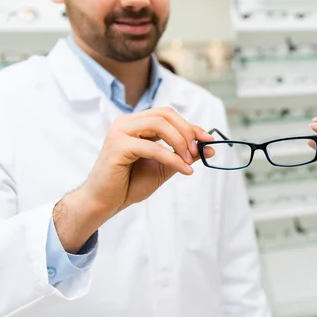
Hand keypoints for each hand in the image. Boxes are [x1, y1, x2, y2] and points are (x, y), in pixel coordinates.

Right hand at [54, 107, 213, 251]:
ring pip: (159, 125)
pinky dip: (172, 158)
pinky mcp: (118, 146)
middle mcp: (127, 123)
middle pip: (165, 115)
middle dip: (187, 131)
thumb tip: (210, 149)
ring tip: (189, 161)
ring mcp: (120, 131)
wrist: (106, 202)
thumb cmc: (129, 184)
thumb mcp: (164, 167)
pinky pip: (153, 147)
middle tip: (197, 151)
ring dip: (180, 142)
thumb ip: (184, 156)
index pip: (168, 115)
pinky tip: (184, 169)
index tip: (208, 139)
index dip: (190, 125)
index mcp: (136, 124)